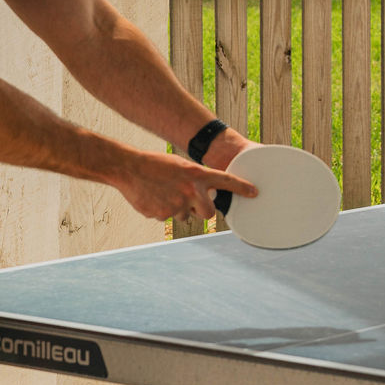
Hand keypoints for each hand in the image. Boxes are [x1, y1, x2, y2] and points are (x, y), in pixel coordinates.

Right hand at [109, 149, 257, 223]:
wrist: (129, 168)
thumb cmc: (156, 165)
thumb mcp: (181, 167)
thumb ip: (196, 181)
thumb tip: (206, 197)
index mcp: (197, 175)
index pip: (225, 180)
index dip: (241, 187)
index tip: (255, 192)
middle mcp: (191, 191)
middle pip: (208, 213)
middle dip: (202, 211)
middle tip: (191, 202)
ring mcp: (177, 204)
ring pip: (185, 216)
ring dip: (178, 209)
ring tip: (164, 193)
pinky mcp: (163, 215)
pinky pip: (168, 218)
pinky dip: (162, 211)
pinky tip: (154, 197)